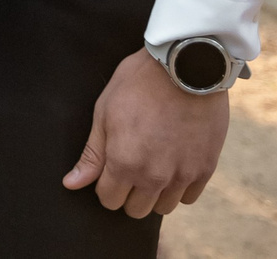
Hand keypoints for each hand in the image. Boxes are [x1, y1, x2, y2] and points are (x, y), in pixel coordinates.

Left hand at [62, 50, 229, 216]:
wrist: (185, 66)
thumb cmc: (138, 84)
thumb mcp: (105, 112)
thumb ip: (92, 155)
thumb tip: (72, 184)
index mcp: (124, 162)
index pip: (109, 200)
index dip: (105, 185)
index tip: (110, 167)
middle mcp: (154, 176)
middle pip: (135, 210)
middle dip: (128, 192)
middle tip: (131, 165)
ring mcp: (182, 175)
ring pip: (163, 207)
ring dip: (155, 192)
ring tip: (153, 164)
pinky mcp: (205, 169)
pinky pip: (188, 197)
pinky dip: (179, 187)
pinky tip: (173, 164)